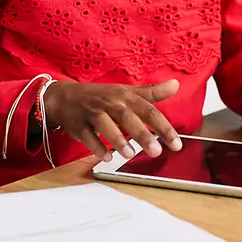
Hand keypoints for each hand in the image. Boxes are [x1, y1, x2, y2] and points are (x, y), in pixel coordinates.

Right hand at [43, 79, 184, 160]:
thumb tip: (176, 85)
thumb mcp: (126, 92)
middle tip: (156, 151)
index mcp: (125, 96)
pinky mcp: (79, 126)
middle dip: (142, 134)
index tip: (176, 144)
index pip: (148, 110)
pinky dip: (96, 147)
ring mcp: (92, 114)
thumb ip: (152, 93)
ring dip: (117, 139)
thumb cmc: (101, 96)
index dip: (163, 127)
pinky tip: (106, 157)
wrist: (65, 98)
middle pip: (127, 117)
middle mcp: (110, 104)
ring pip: (105, 125)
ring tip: (130, 154)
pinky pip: (87, 137)